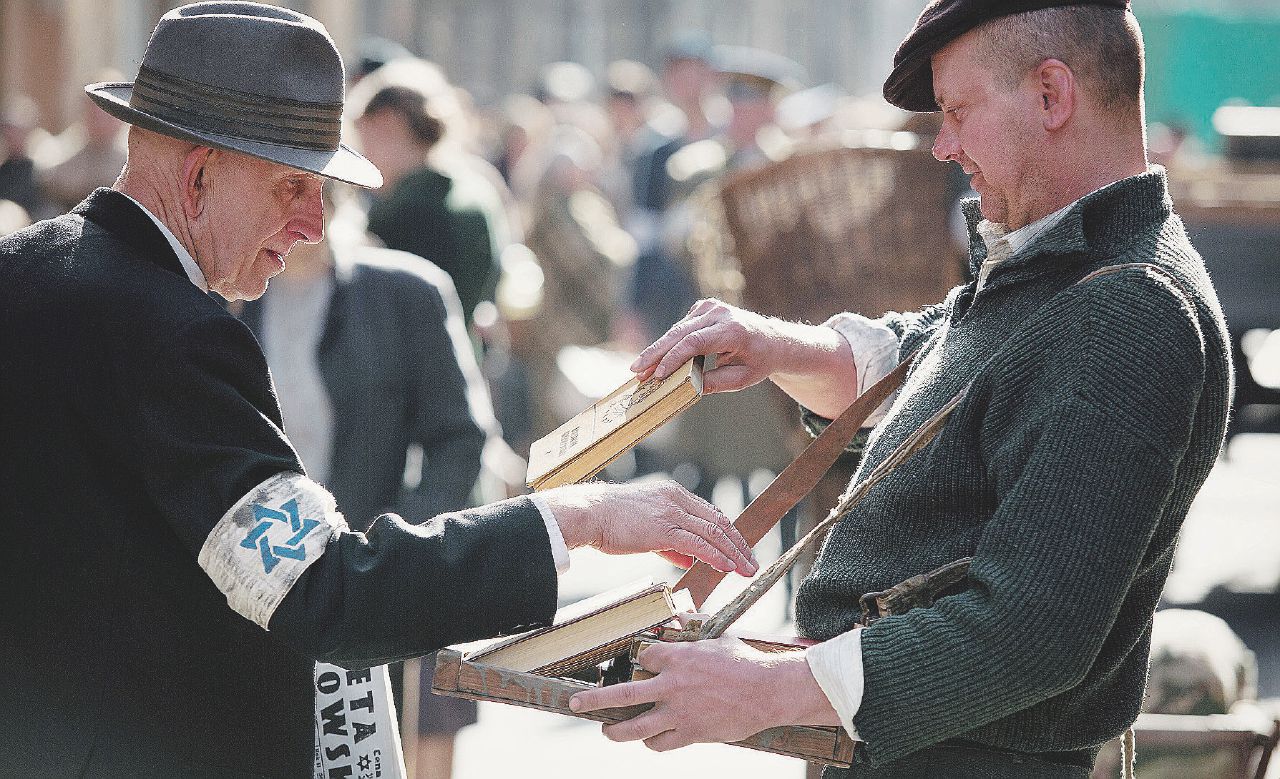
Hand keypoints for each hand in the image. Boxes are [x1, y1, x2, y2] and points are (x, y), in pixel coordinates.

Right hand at [541, 480, 756, 575]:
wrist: (589, 514)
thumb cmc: (610, 522)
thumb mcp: (645, 528)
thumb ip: (670, 544)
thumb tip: (689, 558)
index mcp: (673, 495)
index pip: (710, 514)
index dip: (728, 533)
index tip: (740, 549)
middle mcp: (676, 500)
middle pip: (718, 522)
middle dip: (738, 544)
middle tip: (751, 562)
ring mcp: (671, 513)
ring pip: (713, 532)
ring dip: (733, 552)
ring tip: (746, 569)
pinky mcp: (663, 530)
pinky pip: (698, 544)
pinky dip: (716, 556)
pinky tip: (727, 566)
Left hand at [568, 638, 838, 750]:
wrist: (769, 691)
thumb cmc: (745, 662)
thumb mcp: (717, 638)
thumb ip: (693, 629)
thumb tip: (680, 612)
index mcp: (677, 657)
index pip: (643, 656)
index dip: (640, 659)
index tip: (641, 663)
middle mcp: (672, 685)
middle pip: (623, 694)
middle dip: (595, 700)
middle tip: (576, 704)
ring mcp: (679, 712)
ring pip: (635, 727)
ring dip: (616, 731)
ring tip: (607, 730)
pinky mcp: (690, 733)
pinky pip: (660, 743)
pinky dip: (652, 742)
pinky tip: (649, 739)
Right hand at [630, 299, 854, 415]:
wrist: (773, 340)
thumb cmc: (758, 362)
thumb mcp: (742, 379)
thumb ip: (717, 383)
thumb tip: (690, 388)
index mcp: (733, 330)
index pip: (695, 342)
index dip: (673, 358)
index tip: (657, 375)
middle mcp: (720, 313)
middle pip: (679, 333)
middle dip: (655, 354)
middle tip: (635, 371)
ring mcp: (711, 307)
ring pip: (676, 330)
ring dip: (657, 350)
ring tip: (640, 369)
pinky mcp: (704, 307)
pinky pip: (681, 328)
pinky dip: (669, 343)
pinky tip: (658, 360)